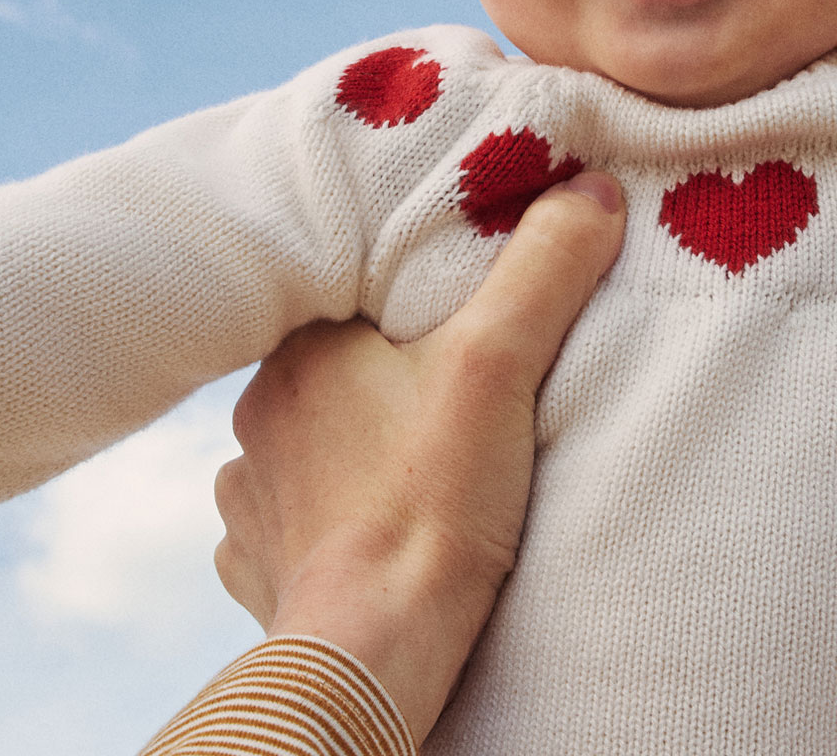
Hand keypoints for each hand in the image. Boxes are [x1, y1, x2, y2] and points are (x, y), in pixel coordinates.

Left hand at [214, 171, 625, 740]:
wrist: (377, 646)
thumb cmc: (432, 503)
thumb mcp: (501, 363)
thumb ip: (545, 268)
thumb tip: (588, 190)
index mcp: (300, 352)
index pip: (348, 297)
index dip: (403, 305)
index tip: (452, 324)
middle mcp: (254, 415)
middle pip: (331, 374)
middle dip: (381, 383)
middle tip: (447, 401)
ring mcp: (247, 495)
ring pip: (304, 449)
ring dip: (349, 456)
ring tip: (414, 474)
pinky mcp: (255, 564)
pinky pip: (286, 525)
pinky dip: (325, 525)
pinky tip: (371, 533)